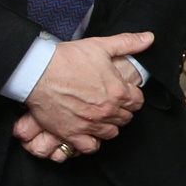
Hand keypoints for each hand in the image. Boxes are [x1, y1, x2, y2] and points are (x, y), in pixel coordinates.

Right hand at [21, 32, 152, 154]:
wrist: (37, 72)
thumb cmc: (67, 58)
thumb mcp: (101, 45)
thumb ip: (128, 43)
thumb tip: (148, 38)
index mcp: (118, 91)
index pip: (137, 102)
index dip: (131, 97)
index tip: (123, 93)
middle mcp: (106, 110)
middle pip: (125, 118)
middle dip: (121, 111)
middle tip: (109, 103)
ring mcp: (89, 124)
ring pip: (111, 133)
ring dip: (108, 125)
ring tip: (99, 116)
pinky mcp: (71, 133)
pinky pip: (90, 147)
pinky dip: (91, 142)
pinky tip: (88, 132)